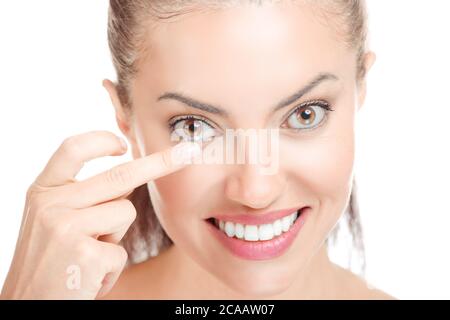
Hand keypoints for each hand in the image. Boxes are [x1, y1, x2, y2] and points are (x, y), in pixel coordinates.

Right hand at [0, 130, 199, 298]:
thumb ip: (82, 198)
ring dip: (116, 237)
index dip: (100, 140)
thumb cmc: (48, 264)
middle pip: (120, 176)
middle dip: (160, 163)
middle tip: (186, 153)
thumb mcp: (54, 222)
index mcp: (42, 191)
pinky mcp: (85, 254)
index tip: (123, 142)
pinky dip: (111, 268)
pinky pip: (120, 251)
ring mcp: (66, 227)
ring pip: (125, 212)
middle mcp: (50, 204)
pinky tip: (88, 279)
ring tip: (88, 258)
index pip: (72, 149)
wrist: (26, 306)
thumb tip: (129, 179)